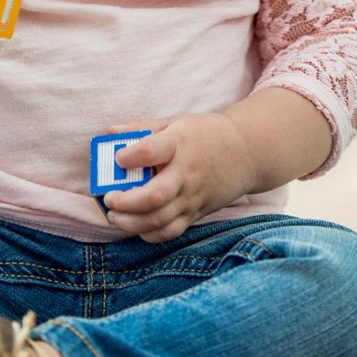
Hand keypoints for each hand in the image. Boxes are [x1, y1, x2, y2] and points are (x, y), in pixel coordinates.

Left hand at [101, 112, 256, 242]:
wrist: (247, 151)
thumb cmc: (206, 135)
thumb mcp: (177, 122)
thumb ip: (142, 128)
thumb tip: (109, 133)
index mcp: (181, 142)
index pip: (151, 150)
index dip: (129, 157)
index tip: (118, 158)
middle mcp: (187, 172)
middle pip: (154, 196)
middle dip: (125, 202)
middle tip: (110, 198)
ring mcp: (193, 195)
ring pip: (158, 220)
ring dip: (130, 222)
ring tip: (116, 215)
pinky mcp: (197, 212)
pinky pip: (170, 232)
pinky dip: (149, 234)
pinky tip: (137, 225)